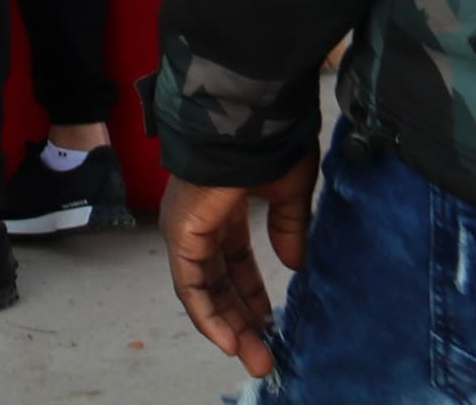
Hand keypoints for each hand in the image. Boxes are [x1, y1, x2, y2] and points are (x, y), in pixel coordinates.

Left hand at [160, 160, 314, 378]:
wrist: (246, 119)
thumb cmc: (268, 144)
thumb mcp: (289, 191)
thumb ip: (290, 227)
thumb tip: (294, 263)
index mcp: (224, 209)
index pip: (235, 263)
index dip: (253, 295)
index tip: (273, 322)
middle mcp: (202, 222)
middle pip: (218, 283)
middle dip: (242, 321)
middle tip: (265, 354)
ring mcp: (188, 228)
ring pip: (203, 290)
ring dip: (227, 327)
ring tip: (254, 358)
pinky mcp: (181, 234)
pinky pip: (190, 285)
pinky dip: (206, 315)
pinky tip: (228, 340)